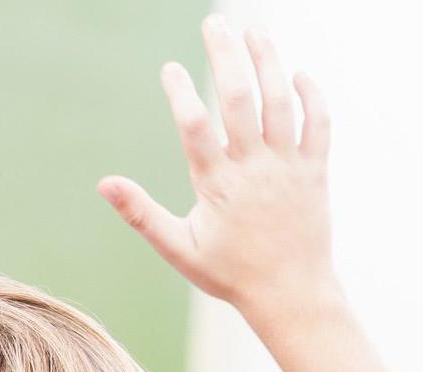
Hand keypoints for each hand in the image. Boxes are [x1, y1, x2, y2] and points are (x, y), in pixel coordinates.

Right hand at [98, 16, 335, 316]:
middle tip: (214, 23)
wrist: (291, 293)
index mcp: (217, 184)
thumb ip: (141, 213)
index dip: (180, 93)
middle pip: (240, 98)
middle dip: (226, 55)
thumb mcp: (178, 248)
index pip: (195, 126)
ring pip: (280, 101)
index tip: (169, 68)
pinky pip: (318, 122)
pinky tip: (294, 73)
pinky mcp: (315, 169)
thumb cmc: (229, 273)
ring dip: (269, 60)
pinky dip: (309, 94)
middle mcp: (255, 168)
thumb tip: (104, 184)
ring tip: (255, 30)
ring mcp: (289, 165)